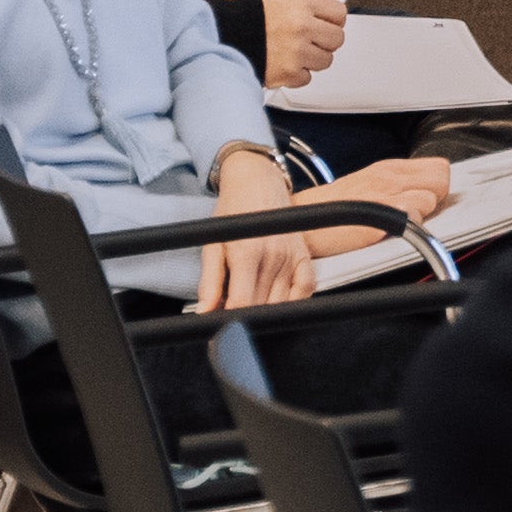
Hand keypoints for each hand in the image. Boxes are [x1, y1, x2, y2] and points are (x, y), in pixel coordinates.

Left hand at [200, 143, 317, 310]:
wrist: (258, 182)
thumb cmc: (233, 211)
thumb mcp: (212, 244)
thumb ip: (209, 282)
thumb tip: (205, 313)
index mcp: (247, 253)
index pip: (242, 303)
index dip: (229, 321)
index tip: (219, 328)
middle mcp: (274, 257)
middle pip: (262, 306)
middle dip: (245, 318)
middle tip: (231, 318)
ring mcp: (292, 257)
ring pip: (282, 302)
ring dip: (265, 311)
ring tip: (249, 308)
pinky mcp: (304, 255)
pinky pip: (306, 288)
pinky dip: (295, 301)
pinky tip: (278, 302)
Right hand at [211, 0, 350, 88]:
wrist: (220, 34)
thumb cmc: (246, 13)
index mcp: (302, 4)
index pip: (339, 13)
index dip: (332, 20)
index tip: (325, 24)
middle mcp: (302, 26)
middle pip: (336, 38)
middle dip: (324, 41)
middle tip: (309, 40)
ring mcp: (296, 50)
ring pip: (325, 60)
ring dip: (312, 59)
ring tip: (293, 52)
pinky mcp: (288, 72)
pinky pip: (307, 77)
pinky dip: (295, 75)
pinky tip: (283, 63)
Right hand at [302, 152, 455, 260]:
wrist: (302, 224)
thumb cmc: (332, 210)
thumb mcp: (369, 185)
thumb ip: (399, 184)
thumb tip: (427, 192)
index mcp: (388, 168)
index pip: (439, 166)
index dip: (436, 186)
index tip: (426, 198)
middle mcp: (389, 177)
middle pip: (442, 180)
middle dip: (435, 198)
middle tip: (414, 211)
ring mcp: (384, 195)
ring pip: (431, 199)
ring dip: (422, 214)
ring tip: (399, 222)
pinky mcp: (380, 216)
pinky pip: (414, 218)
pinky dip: (410, 227)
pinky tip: (392, 231)